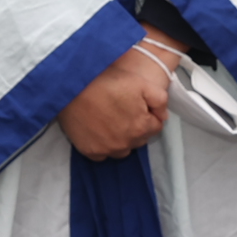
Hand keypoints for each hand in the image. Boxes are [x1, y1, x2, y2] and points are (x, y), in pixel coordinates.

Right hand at [59, 41, 171, 158]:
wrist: (73, 87)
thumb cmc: (107, 82)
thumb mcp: (141, 83)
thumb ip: (160, 100)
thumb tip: (163, 116)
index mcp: (141, 127)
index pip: (156, 127)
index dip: (149, 115)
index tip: (137, 105)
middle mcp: (126, 144)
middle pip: (140, 139)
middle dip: (137, 127)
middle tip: (124, 110)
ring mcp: (107, 149)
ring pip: (122, 148)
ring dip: (122, 138)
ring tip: (112, 120)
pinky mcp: (90, 151)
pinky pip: (103, 154)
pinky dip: (104, 145)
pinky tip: (99, 130)